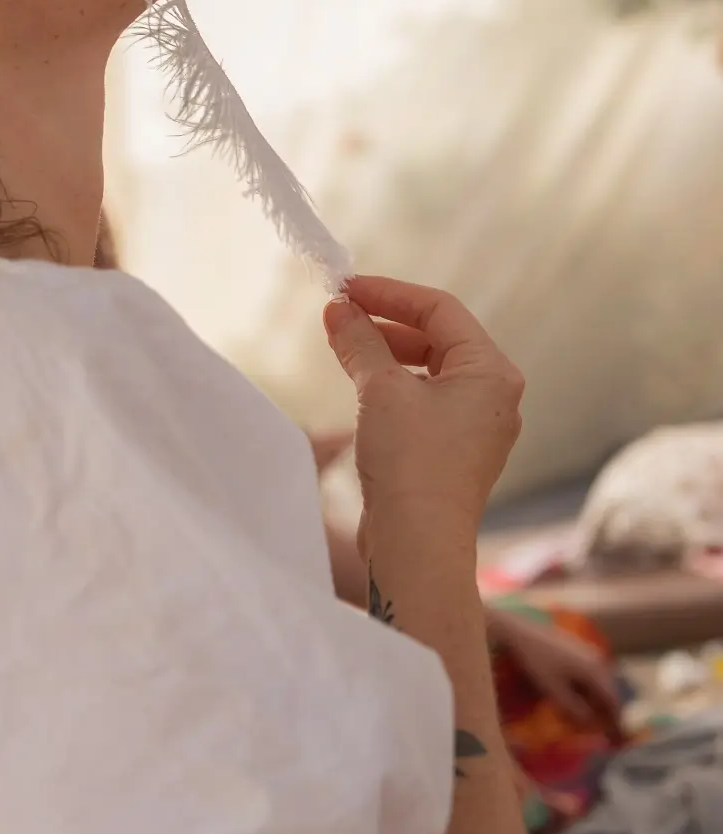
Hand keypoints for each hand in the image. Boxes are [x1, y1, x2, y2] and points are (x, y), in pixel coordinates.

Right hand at [323, 276, 523, 550]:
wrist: (418, 545)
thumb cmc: (410, 463)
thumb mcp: (381, 391)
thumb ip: (360, 342)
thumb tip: (339, 309)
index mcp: (492, 372)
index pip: (440, 309)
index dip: (389, 293)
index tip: (346, 288)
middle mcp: (494, 396)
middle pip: (438, 337)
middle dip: (385, 324)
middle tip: (338, 316)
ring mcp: (476, 426)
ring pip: (429, 370)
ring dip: (385, 354)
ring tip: (343, 348)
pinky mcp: (453, 452)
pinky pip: (424, 401)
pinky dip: (393, 386)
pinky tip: (361, 388)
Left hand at [487, 606, 622, 736]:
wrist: (519, 632)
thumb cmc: (536, 661)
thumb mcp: (554, 691)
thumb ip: (574, 709)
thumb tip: (590, 724)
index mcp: (595, 670)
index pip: (613, 701)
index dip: (616, 721)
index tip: (615, 738)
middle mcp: (596, 660)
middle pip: (608, 692)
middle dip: (607, 713)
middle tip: (604, 732)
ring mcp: (587, 653)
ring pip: (598, 684)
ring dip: (597, 702)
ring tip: (591, 719)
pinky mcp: (576, 650)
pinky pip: (589, 675)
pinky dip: (588, 691)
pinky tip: (578, 700)